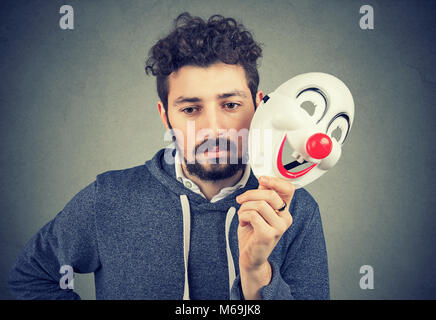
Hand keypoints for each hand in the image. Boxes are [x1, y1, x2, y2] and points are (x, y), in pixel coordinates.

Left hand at [235, 176, 294, 298]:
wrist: (250, 257)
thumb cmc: (253, 233)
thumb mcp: (258, 210)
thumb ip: (262, 196)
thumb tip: (264, 180)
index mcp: (284, 210)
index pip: (288, 189)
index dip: (275, 181)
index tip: (262, 179)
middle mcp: (285, 218)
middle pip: (270, 194)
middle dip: (250, 194)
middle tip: (240, 199)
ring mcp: (279, 228)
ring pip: (259, 204)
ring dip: (244, 207)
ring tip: (243, 215)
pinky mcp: (268, 235)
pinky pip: (253, 215)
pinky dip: (243, 216)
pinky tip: (244, 223)